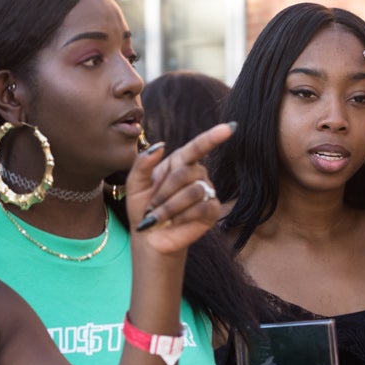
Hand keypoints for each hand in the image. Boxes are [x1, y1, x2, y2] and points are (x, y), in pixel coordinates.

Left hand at [128, 123, 233, 255]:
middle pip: (186, 173)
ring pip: (194, 192)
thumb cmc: (143, 208)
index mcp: (179, 163)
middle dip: (164, 192)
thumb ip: (143, 163)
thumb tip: (161, 145)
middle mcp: (196, 174)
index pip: (197, 147)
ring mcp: (207, 192)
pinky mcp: (212, 210)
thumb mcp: (135, 184)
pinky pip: (202, 207)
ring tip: (159, 218)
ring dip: (171, 207)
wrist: (150, 237)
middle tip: (151, 207)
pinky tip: (176, 222)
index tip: (229, 128)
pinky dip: (184, 216)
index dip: (212, 137)